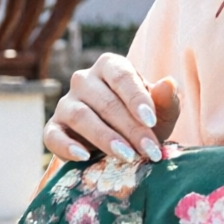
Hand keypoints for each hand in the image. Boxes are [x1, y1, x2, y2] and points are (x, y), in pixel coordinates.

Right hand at [44, 53, 179, 166]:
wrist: (120, 142)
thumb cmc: (142, 120)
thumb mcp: (161, 113)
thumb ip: (166, 100)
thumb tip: (169, 83)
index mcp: (110, 66)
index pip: (121, 76)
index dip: (136, 98)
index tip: (151, 121)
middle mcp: (84, 80)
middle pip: (105, 101)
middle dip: (130, 128)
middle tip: (149, 151)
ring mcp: (66, 103)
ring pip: (81, 116)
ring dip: (105, 138)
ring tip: (127, 156)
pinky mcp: (54, 128)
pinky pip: (54, 136)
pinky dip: (67, 147)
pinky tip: (85, 158)